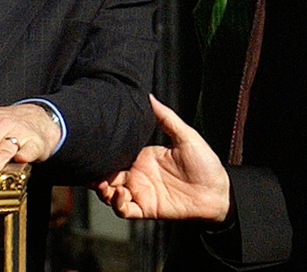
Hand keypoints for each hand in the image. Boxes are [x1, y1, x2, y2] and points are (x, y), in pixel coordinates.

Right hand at [95, 94, 230, 221]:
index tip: (92, 145)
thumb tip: (150, 96)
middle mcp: (138, 175)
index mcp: (143, 157)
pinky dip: (118, 204)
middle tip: (88, 167)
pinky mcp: (147, 208)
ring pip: (110, 194)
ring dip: (103, 189)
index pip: (115, 155)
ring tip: (103, 183)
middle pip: (107, 175)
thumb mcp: (185, 136)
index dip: (102, 153)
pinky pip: (125, 210)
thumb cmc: (205, 163)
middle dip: (95, 173)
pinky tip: (121, 193)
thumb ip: (165, 118)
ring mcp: (141, 192)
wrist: (218, 192)